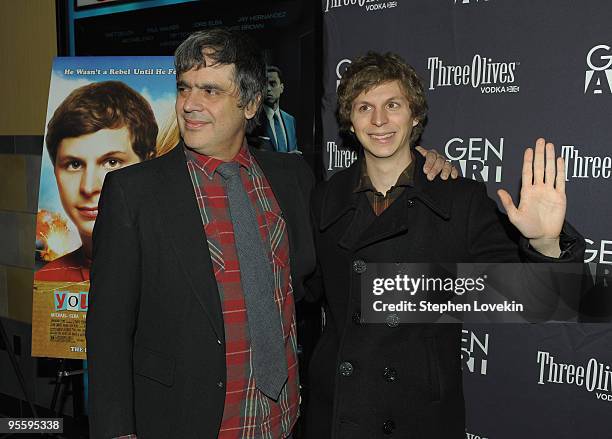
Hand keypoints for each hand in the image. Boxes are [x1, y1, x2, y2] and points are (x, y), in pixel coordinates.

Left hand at [415, 145, 458, 180]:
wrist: (423, 176)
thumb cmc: (417, 169)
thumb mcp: (414, 164)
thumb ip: (414, 160)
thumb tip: (413, 155)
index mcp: (428, 154)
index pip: (430, 155)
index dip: (428, 163)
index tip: (425, 170)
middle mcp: (437, 157)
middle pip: (439, 160)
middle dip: (435, 169)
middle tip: (430, 176)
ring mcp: (444, 162)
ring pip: (447, 164)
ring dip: (445, 171)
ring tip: (443, 177)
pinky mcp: (450, 169)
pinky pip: (453, 169)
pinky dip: (453, 172)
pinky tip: (453, 176)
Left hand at [496, 138, 565, 256]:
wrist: (542, 237)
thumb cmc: (527, 228)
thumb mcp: (514, 216)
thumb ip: (507, 203)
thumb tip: (499, 190)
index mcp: (527, 192)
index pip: (527, 172)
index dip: (527, 161)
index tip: (528, 150)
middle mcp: (538, 189)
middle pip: (539, 167)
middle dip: (539, 154)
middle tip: (540, 140)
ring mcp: (549, 191)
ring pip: (550, 171)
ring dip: (550, 158)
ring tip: (550, 145)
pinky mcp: (559, 196)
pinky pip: (560, 181)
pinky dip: (560, 170)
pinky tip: (560, 160)